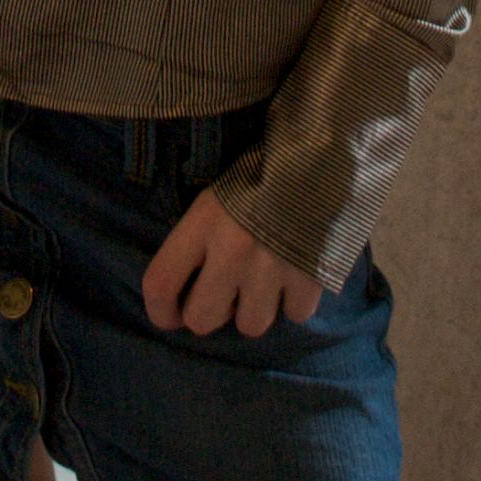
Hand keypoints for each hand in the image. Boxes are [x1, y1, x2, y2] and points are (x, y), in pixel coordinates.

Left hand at [140, 189, 321, 337]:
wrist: (320, 154)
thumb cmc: (259, 172)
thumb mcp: (215, 198)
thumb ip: (197, 241)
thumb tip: (189, 288)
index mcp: (201, 225)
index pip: (160, 285)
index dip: (160, 311)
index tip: (171, 316)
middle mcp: (231, 253)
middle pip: (202, 320)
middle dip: (211, 312)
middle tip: (225, 294)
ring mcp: (271, 270)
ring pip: (250, 326)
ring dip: (256, 309)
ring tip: (265, 283)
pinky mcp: (309, 279)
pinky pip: (295, 316)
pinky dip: (295, 302)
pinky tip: (296, 277)